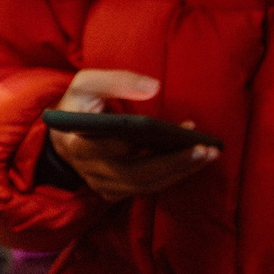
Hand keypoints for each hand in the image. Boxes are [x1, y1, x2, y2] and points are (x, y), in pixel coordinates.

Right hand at [46, 69, 218, 200]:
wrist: (64, 137)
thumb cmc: (79, 105)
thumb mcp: (86, 84)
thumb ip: (116, 82)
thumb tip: (154, 87)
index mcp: (76, 143)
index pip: (99, 149)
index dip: (124, 146)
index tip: (152, 136)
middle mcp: (89, 170)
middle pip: (133, 174)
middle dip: (171, 163)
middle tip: (204, 149)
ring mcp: (102, 184)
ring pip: (145, 185)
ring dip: (180, 171)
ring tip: (210, 154)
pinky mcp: (115, 191)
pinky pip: (148, 188)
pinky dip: (173, 174)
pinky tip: (195, 159)